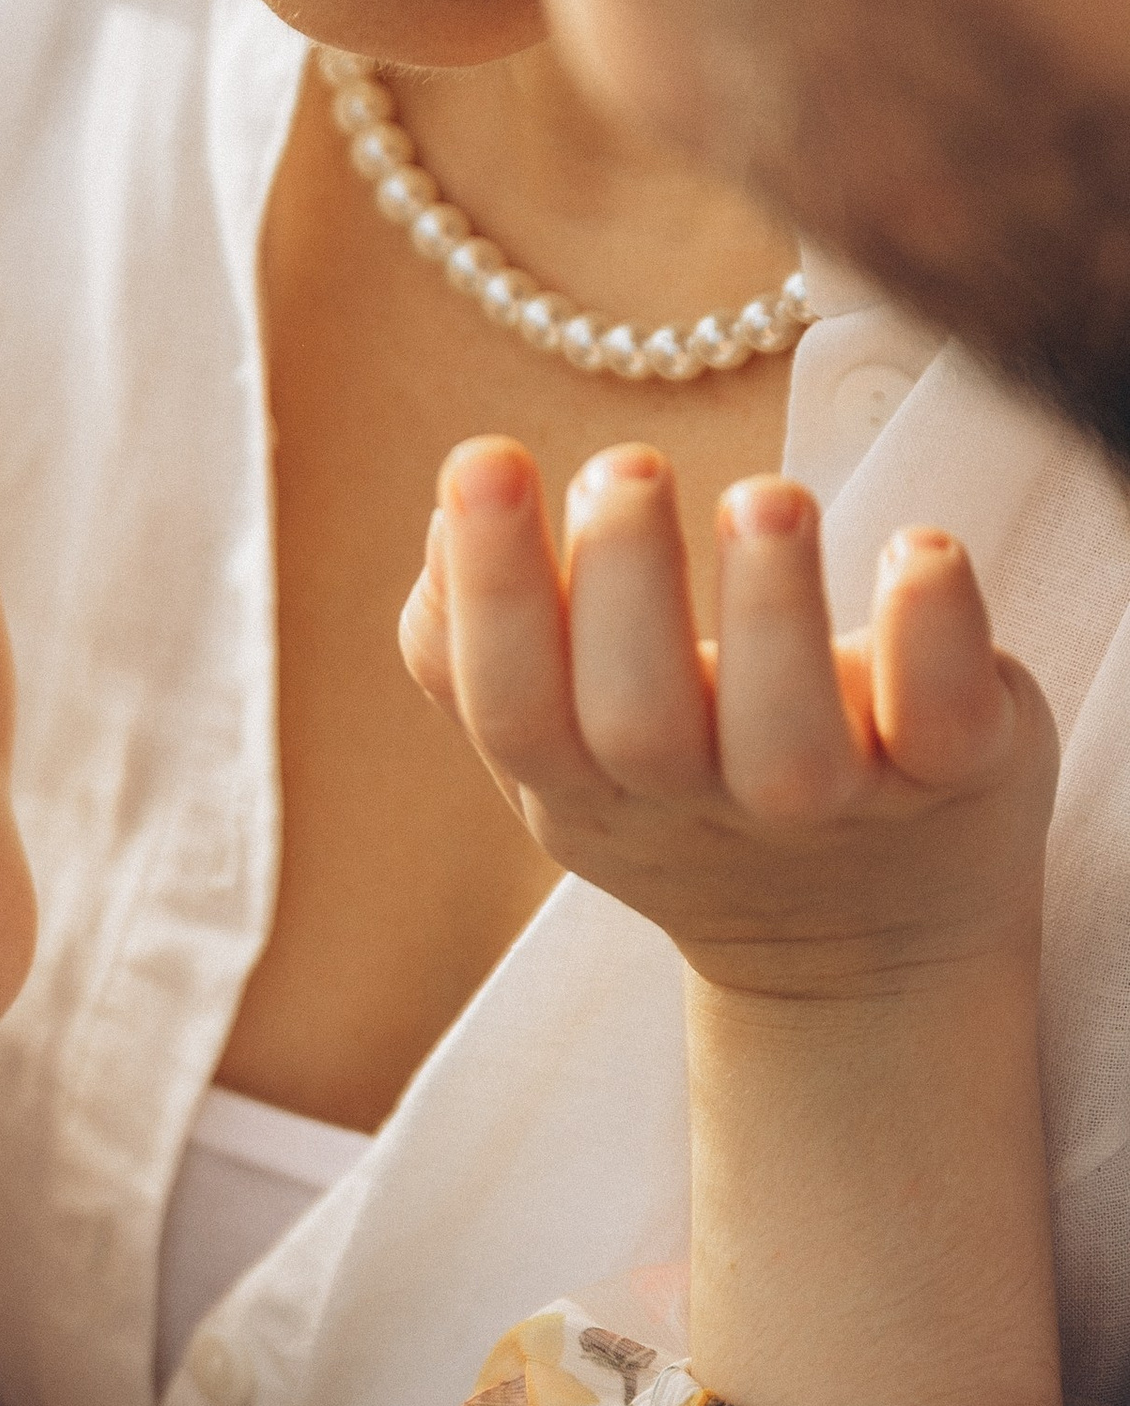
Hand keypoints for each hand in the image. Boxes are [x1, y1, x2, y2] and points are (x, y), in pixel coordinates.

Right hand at [399, 438, 1057, 1000]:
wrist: (862, 946)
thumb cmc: (693, 795)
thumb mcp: (566, 751)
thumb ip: (481, 651)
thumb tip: (445, 522)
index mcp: (588, 788)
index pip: (510, 705)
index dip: (489, 593)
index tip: (485, 458)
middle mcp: (702, 805)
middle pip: (636, 725)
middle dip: (620, 584)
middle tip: (624, 467)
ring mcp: (835, 805)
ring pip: (787, 742)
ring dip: (769, 612)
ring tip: (764, 496)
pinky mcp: (959, 776)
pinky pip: (947, 721)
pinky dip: (932, 636)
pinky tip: (917, 553)